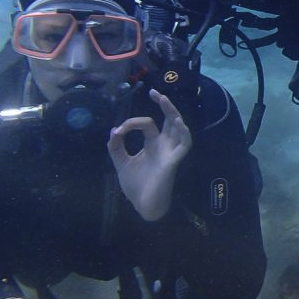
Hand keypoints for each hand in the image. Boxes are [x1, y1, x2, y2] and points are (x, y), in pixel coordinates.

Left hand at [108, 89, 192, 220]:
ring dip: (173, 113)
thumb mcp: (121, 163)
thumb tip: (113, 130)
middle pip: (169, 120)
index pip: (147, 124)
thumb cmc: (136, 185)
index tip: (118, 131)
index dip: (131, 123)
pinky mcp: (174, 161)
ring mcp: (170, 151)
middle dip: (164, 105)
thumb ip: (116, 147)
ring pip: (179, 128)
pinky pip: (184, 144)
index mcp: (152, 143)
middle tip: (155, 92)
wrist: (142, 206)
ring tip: (164, 100)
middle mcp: (164, 144)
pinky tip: (177, 122)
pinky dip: (183, 133)